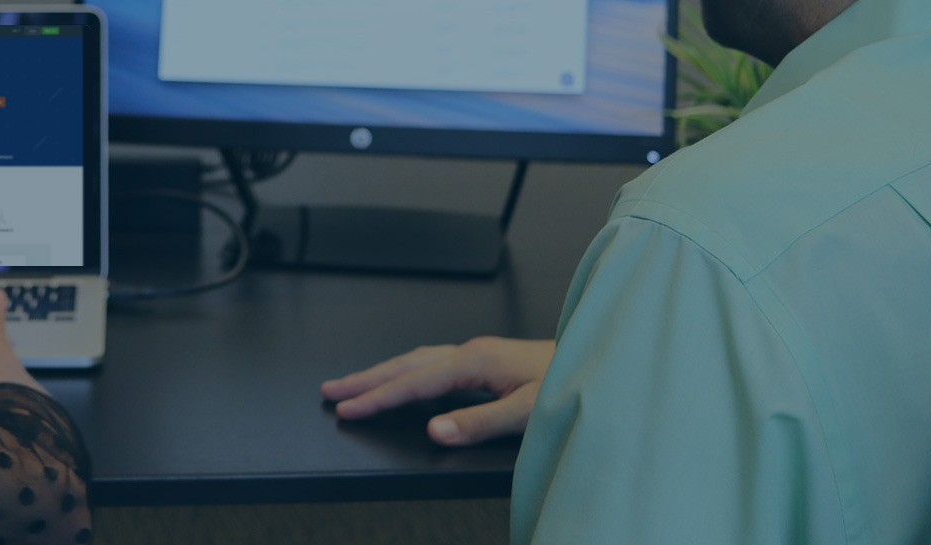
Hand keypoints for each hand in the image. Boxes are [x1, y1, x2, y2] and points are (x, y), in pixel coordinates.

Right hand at [320, 337, 553, 445]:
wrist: (601, 360)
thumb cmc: (570, 382)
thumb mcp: (527, 410)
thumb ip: (479, 422)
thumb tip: (435, 431)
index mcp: (475, 361)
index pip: (413, 382)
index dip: (377, 397)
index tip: (347, 408)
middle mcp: (471, 352)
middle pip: (405, 364)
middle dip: (365, 379)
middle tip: (330, 390)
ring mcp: (477, 354)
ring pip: (416, 360)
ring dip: (382, 372)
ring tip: (353, 383)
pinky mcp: (484, 360)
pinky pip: (432, 362)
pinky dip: (406, 371)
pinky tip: (404, 378)